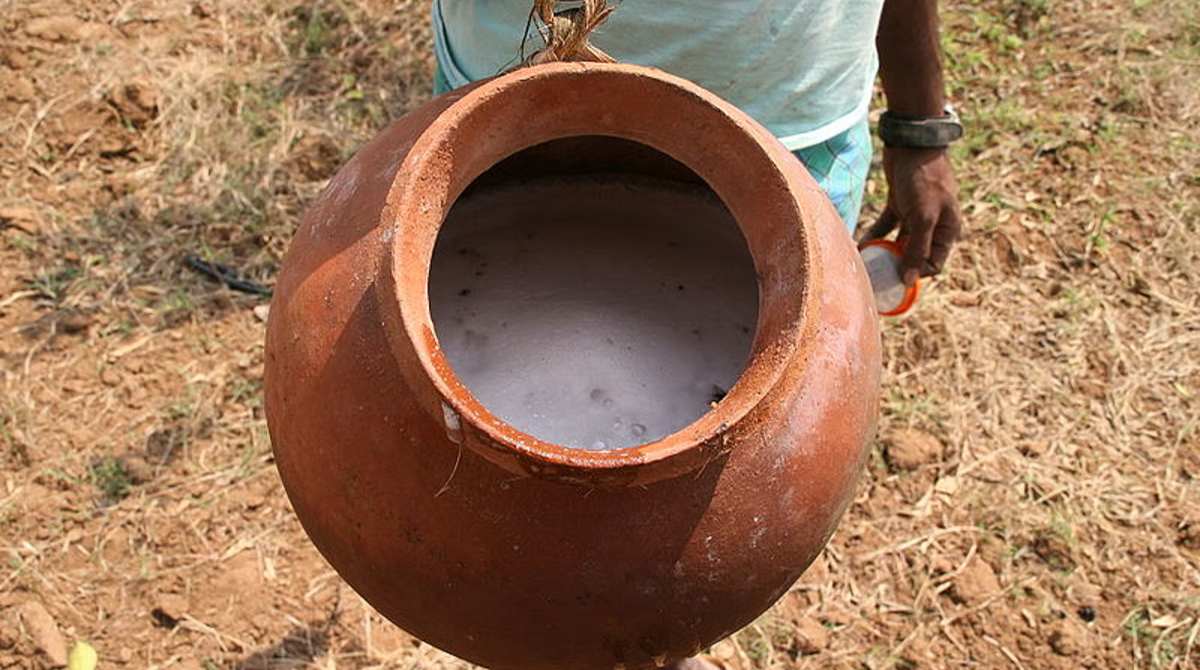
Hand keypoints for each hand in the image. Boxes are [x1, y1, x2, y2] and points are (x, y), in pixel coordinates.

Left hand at [863, 147, 960, 285]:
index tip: (892, 280)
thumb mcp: (923, 218)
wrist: (911, 144)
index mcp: (948, 230)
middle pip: (915, 255)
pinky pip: (886, 227)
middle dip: (896, 265)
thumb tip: (909, 281)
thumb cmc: (923, 180)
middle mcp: (934, 225)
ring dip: (883, 251)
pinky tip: (860, 244)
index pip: (933, 264)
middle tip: (875, 275)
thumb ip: (916, 249)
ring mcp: (916, 215)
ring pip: (898, 241)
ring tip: (865, 262)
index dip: (915, 274)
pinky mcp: (899, 205)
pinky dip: (875, 235)